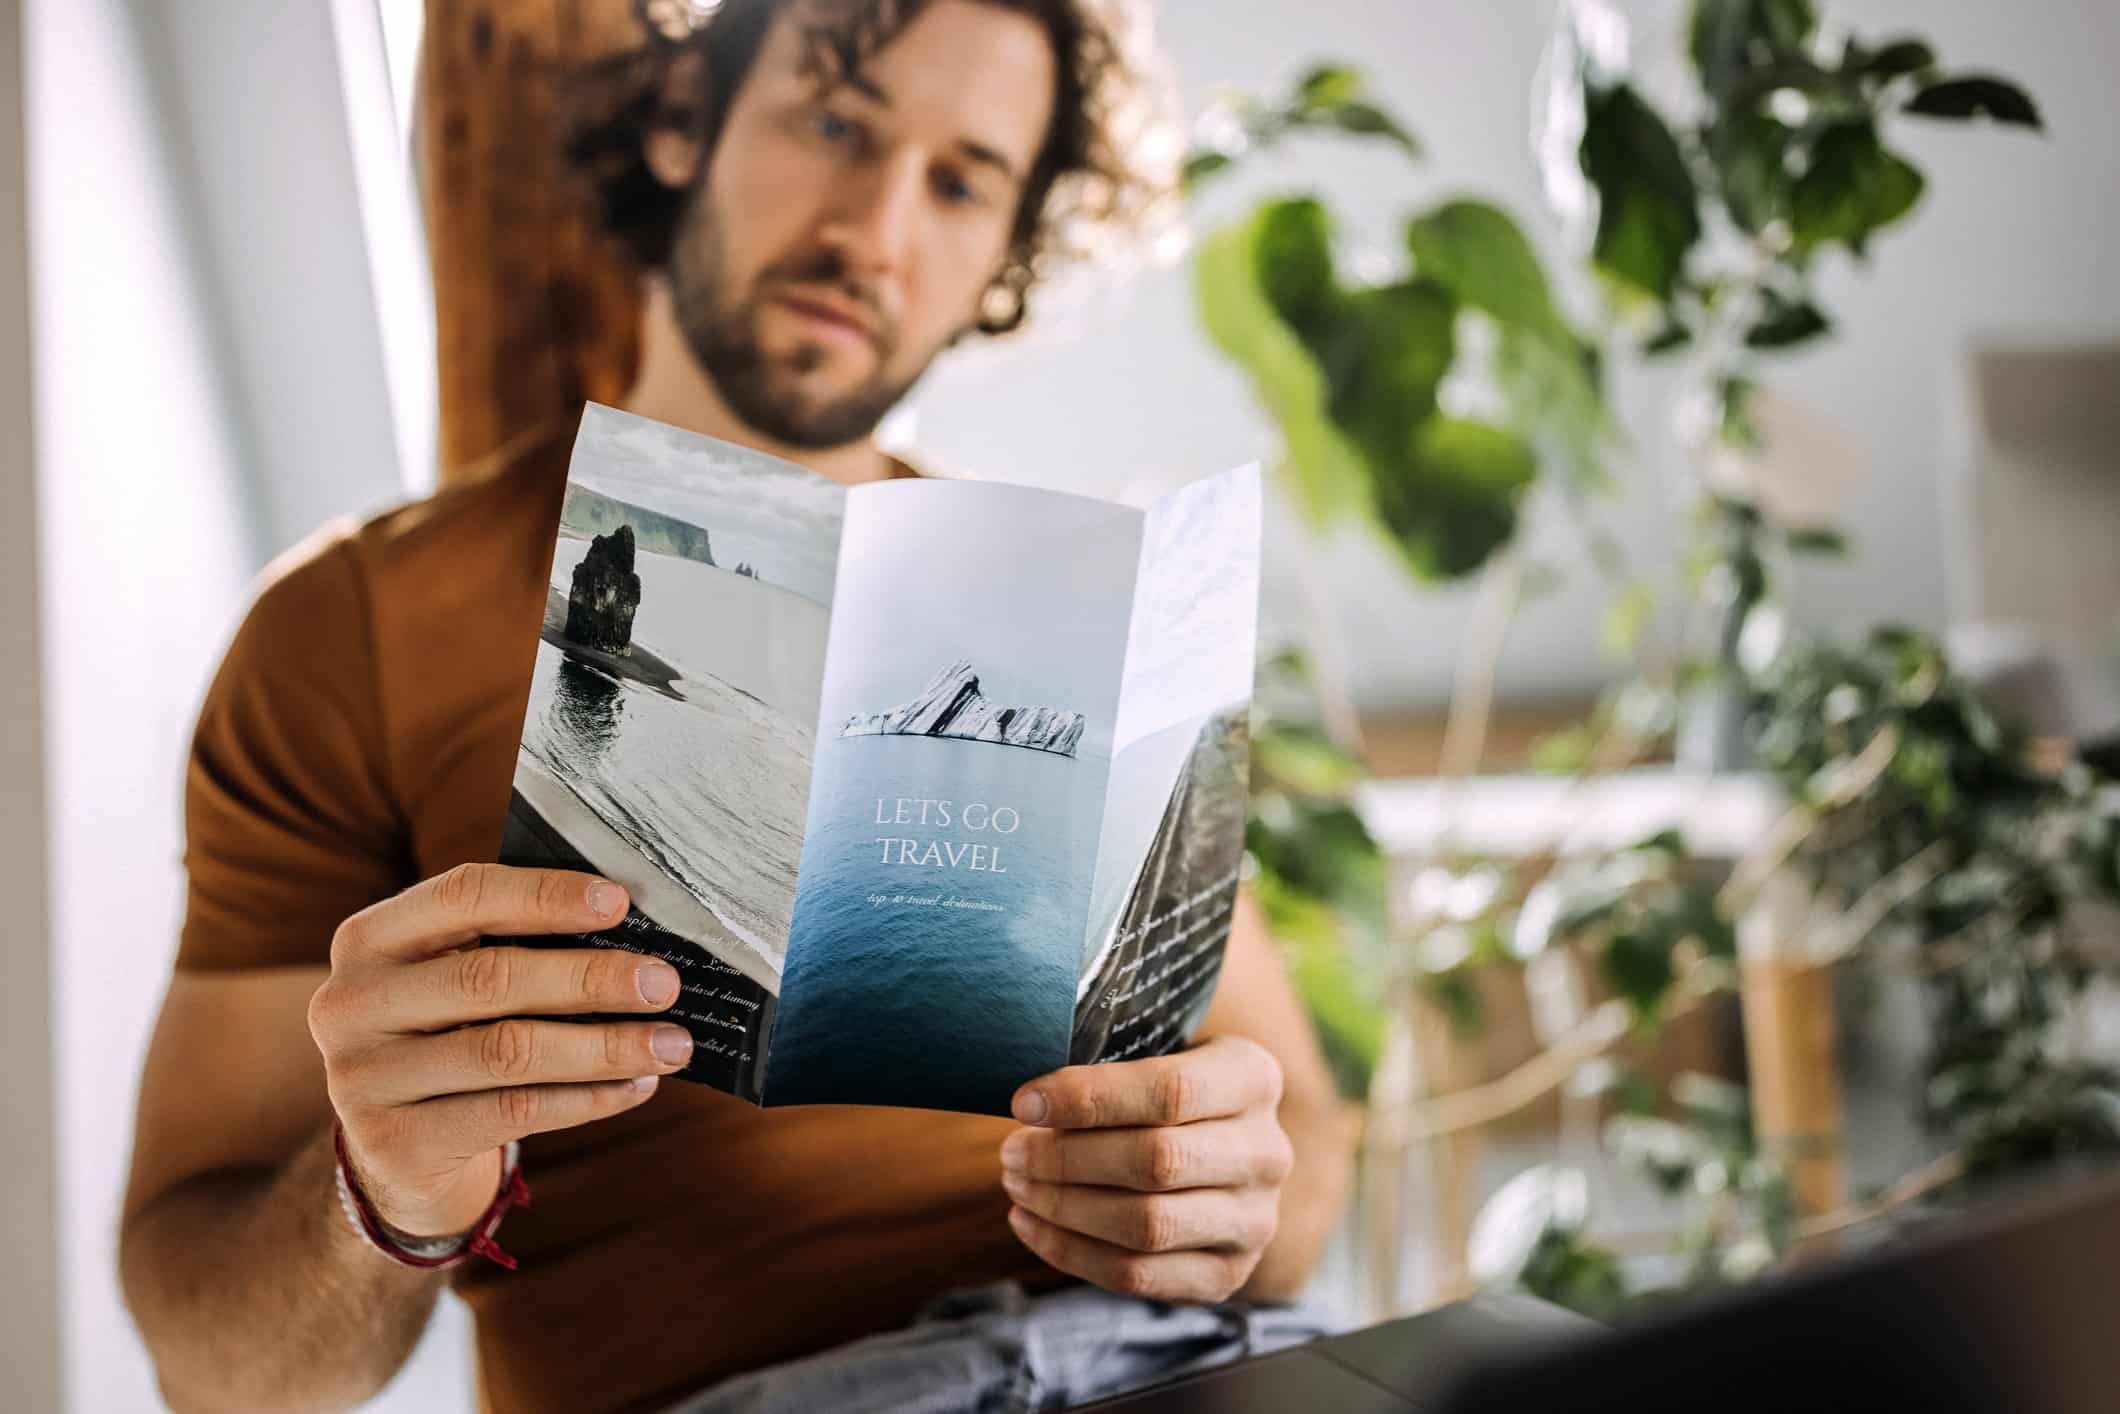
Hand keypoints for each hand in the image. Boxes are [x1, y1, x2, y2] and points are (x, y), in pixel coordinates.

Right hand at [307, 864, 692, 1238]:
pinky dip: (586, 1099)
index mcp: (369, 939)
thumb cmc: (451, 1038)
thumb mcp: (458, 983)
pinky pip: (510, 1114)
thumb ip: (519, 948)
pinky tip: (635, 1087)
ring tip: (671, 1044)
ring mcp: (361, 1078)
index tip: (620, 902)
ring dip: (604, 1047)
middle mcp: (350, 1003)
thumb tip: (633, 935)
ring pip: (507, 1052)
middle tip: (664, 983)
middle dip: (589, 978)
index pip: (462, 896)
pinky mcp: (392, 1144)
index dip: (544, 895)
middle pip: (489, 978)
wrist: (395, 1154)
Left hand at [999, 1035, 1291, 1302]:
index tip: (1025, 1103)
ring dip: (1063, 1208)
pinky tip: (1029, 1224)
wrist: (1224, 1154)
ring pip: (1146, 1225)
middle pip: (1156, 1161)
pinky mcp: (1228, 1273)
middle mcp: (1267, 1151)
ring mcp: (1255, 1220)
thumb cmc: (1168, 1091)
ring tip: (1017, 1186)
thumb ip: (1109, 1059)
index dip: (1089, 1098)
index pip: (1170, 1091)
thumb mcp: (1158, 1050)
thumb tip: (1030, 1099)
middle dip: (1066, 1158)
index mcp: (1255, 1077)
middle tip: (1012, 1152)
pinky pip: (1138, 1275)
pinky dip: (1070, 1252)